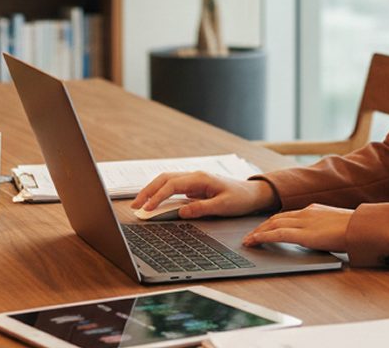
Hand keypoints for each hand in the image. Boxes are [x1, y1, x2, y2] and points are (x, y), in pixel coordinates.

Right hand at [130, 172, 278, 218]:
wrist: (252, 193)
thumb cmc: (240, 198)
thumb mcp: (223, 206)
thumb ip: (202, 208)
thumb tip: (181, 212)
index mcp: (200, 178)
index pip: (172, 185)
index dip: (157, 197)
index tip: (147, 209)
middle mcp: (195, 176)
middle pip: (165, 179)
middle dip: (148, 191)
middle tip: (135, 205)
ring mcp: (194, 180)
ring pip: (167, 181)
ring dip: (152, 190)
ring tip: (140, 203)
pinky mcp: (194, 186)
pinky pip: (173, 187)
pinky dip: (161, 192)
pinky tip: (154, 201)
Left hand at [242, 203, 352, 252]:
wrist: (362, 227)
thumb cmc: (355, 228)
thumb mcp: (337, 224)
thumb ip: (326, 227)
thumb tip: (324, 235)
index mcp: (314, 209)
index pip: (288, 215)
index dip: (273, 221)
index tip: (264, 227)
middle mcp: (306, 212)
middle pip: (277, 218)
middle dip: (261, 226)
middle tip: (250, 235)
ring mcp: (303, 222)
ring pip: (273, 224)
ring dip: (257, 232)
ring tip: (248, 240)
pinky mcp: (303, 234)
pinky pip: (277, 234)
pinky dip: (263, 237)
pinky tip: (254, 242)